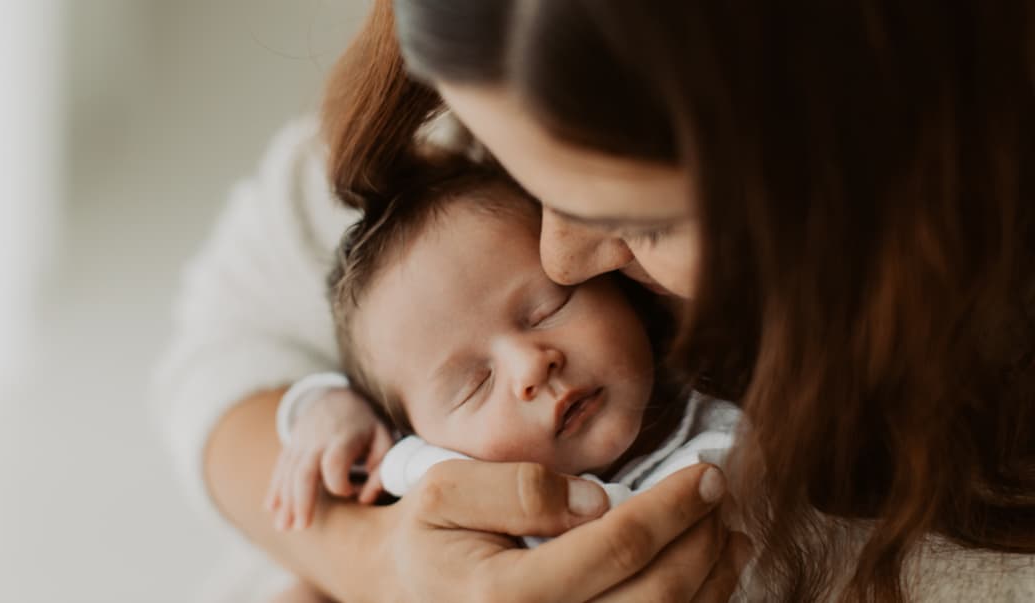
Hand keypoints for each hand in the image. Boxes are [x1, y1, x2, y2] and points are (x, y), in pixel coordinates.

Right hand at [265, 387, 393, 529]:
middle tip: (301, 527)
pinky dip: (275, 487)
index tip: (353, 492)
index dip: (341, 484)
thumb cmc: (366, 425)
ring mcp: (300, 441)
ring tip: (283, 527)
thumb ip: (382, 470)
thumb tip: (365, 500)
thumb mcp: (384, 439)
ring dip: (285, 500)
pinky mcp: (291, 445)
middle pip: (303, 471)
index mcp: (343, 437)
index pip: (334, 464)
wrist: (337, 396)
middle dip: (300, 500)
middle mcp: (316, 439)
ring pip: (288, 472)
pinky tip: (272, 508)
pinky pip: (281, 467)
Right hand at [364, 460, 750, 601]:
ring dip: (711, 577)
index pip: (619, 546)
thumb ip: (519, 488)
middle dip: (701, 537)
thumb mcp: (447, 491)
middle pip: (658, 595)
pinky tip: (708, 575)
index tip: (707, 471)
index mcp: (507, 596)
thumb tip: (599, 501)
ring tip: (727, 531)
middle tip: (718, 491)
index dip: (674, 505)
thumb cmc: (426, 536)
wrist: (400, 593)